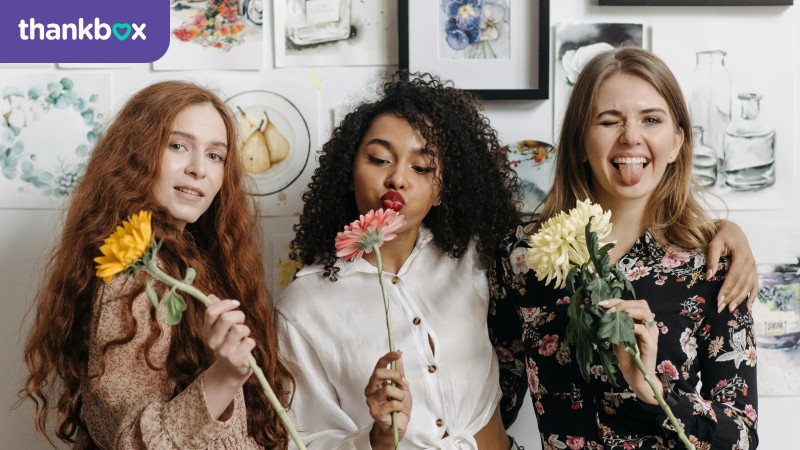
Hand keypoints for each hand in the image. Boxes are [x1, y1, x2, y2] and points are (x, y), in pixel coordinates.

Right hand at [202, 295, 255, 418]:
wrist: (230, 371)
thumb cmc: (228, 344)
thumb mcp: (220, 329)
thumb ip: (217, 313)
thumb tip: (211, 296)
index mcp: (207, 331)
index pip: (211, 312)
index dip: (225, 303)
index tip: (235, 304)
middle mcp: (212, 342)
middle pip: (227, 318)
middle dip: (239, 316)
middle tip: (241, 322)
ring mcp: (224, 352)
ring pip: (240, 330)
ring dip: (246, 330)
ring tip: (243, 337)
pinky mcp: (236, 360)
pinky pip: (249, 342)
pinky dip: (251, 343)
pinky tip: (246, 349)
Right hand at [366, 351, 410, 449]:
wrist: (400, 424)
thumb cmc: (399, 405)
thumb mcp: (402, 386)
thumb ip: (399, 371)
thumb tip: (399, 352)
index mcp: (376, 382)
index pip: (379, 365)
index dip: (388, 357)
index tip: (398, 353)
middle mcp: (370, 390)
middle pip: (379, 373)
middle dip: (395, 376)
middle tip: (403, 383)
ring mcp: (371, 402)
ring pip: (388, 389)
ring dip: (400, 395)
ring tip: (400, 401)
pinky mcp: (375, 413)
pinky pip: (392, 404)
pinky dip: (400, 406)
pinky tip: (398, 410)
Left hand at [599, 299, 662, 404]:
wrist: (636, 378)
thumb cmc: (627, 359)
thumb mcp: (617, 339)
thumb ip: (614, 326)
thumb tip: (601, 314)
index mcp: (641, 322)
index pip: (632, 304)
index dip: (617, 301)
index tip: (602, 304)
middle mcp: (649, 326)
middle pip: (641, 304)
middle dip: (622, 303)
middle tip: (608, 310)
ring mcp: (652, 334)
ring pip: (644, 312)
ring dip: (627, 311)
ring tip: (613, 316)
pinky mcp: (652, 344)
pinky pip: (643, 330)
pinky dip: (631, 326)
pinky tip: (621, 329)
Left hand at [709, 220, 758, 311]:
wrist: (732, 229)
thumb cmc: (721, 236)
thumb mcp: (714, 244)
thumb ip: (712, 259)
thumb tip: (708, 277)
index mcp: (742, 255)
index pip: (734, 276)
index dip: (726, 289)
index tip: (718, 300)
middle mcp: (750, 262)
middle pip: (741, 283)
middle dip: (731, 297)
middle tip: (721, 308)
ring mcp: (753, 266)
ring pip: (748, 286)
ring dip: (740, 299)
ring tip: (731, 310)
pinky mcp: (753, 269)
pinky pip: (755, 285)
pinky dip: (752, 296)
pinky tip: (748, 307)